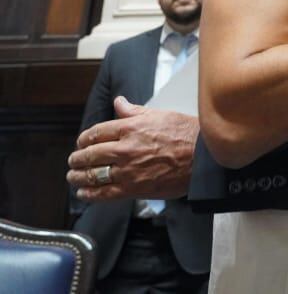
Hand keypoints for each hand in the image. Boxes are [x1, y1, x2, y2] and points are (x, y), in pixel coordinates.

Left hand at [67, 96, 197, 200]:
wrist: (203, 157)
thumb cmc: (186, 134)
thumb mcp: (160, 115)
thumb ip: (134, 111)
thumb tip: (118, 102)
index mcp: (130, 128)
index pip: (96, 133)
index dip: (84, 139)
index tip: (81, 143)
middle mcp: (125, 149)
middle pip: (90, 155)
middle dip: (77, 158)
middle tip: (73, 161)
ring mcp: (128, 170)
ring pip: (93, 174)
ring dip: (79, 177)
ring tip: (74, 177)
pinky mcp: (134, 188)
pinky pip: (104, 193)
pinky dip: (90, 194)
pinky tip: (84, 193)